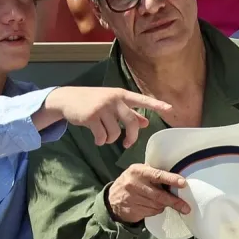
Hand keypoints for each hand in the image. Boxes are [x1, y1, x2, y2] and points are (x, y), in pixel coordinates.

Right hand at [43, 87, 171, 147]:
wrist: (68, 99)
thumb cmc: (94, 101)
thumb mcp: (112, 104)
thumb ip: (129, 113)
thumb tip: (145, 123)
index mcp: (121, 95)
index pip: (142, 100)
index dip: (156, 104)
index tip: (169, 108)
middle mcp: (114, 99)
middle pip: (131, 122)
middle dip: (131, 137)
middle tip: (127, 144)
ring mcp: (102, 107)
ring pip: (116, 132)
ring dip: (110, 139)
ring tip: (104, 137)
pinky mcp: (91, 116)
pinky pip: (102, 136)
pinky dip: (100, 141)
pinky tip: (96, 139)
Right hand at [108, 163, 190, 223]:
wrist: (112, 199)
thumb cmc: (131, 182)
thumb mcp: (138, 172)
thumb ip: (153, 173)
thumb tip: (176, 178)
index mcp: (138, 171)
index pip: (157, 175)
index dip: (171, 179)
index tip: (183, 183)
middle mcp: (134, 184)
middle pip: (159, 195)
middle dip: (174, 202)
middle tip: (186, 207)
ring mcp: (132, 199)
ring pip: (156, 205)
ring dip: (164, 206)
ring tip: (163, 203)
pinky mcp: (132, 210)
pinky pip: (151, 212)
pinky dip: (156, 210)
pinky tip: (153, 206)